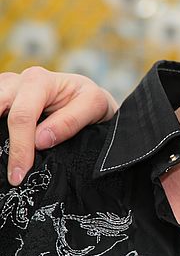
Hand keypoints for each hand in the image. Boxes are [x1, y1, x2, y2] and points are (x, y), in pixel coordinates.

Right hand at [0, 66, 117, 185]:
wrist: (84, 95)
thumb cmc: (88, 99)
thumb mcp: (94, 105)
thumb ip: (70, 121)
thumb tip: (40, 141)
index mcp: (39, 81)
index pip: (22, 117)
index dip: (20, 147)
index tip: (19, 174)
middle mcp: (17, 83)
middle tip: (11, 172)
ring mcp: (5, 91)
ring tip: (4, 161)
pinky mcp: (0, 101)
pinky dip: (0, 134)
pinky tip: (4, 151)